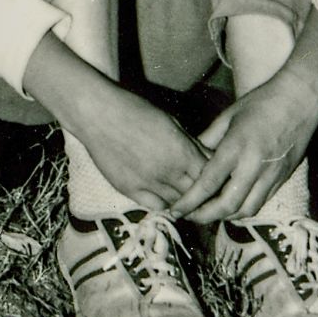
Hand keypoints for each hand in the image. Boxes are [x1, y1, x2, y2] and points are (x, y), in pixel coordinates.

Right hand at [67, 81, 207, 211]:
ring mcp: (148, 184)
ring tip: (190, 201)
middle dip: (204, 195)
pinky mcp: (130, 190)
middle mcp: (169, 172)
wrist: (98, 114)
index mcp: (182, 152)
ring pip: (178, 205)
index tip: (219, 181)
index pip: (211, 177)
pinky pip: (155, 207)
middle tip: (208, 196)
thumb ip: (190, 143)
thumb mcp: (171, 121)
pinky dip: (164, 205)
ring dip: (185, 203)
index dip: (216, 180)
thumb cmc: (135, 110)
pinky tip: (168, 201)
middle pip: (197, 194)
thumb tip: (208, 157)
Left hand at [171, 70, 317, 223]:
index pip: (208, 184)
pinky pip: (260, 203)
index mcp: (236, 147)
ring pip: (245, 210)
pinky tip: (232, 205)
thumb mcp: (229, 115)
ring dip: (225, 216)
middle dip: (205, 216)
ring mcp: (271, 175)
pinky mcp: (282, 179)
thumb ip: (209, 139)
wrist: (300, 100)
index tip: (175, 210)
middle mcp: (253, 166)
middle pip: (227, 205)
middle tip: (189, 217)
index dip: (189, 202)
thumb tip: (191, 157)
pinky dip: (243, 209)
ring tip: (209, 213)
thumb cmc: (262, 102)